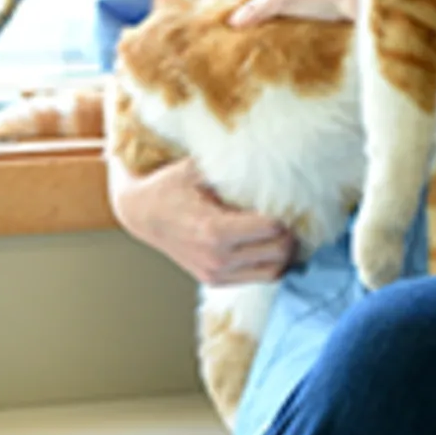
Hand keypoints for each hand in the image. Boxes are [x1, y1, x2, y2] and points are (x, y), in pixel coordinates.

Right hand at [108, 156, 294, 285]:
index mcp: (215, 230)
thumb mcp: (197, 168)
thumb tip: (268, 154)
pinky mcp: (215, 280)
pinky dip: (271, 263)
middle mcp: (218, 258)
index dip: (287, 211)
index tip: (290, 196)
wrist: (142, 214)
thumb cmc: (170, 187)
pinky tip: (270, 243)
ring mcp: (216, 273)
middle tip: (293, 212)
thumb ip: (231, 164)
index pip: (272, 228)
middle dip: (291, 232)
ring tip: (285, 229)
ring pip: (274, 272)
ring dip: (285, 252)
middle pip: (279, 252)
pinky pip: (258, 278)